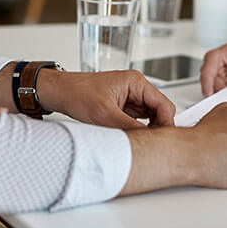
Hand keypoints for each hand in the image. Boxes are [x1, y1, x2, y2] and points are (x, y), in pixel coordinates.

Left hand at [38, 69, 175, 129]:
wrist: (60, 93)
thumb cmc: (77, 93)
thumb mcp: (104, 114)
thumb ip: (129, 127)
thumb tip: (148, 140)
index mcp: (135, 82)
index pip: (164, 104)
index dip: (166, 124)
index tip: (163, 141)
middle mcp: (136, 88)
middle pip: (160, 111)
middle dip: (157, 128)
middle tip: (150, 144)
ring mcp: (131, 97)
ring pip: (151, 117)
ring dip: (147, 130)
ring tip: (139, 142)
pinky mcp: (124, 106)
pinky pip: (139, 120)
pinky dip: (138, 130)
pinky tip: (132, 138)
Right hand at [200, 32, 226, 95]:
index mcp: (215, 57)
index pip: (206, 73)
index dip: (207, 86)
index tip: (211, 98)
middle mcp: (214, 67)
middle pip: (211, 85)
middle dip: (220, 95)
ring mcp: (219, 76)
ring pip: (218, 91)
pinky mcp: (226, 83)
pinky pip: (226, 93)